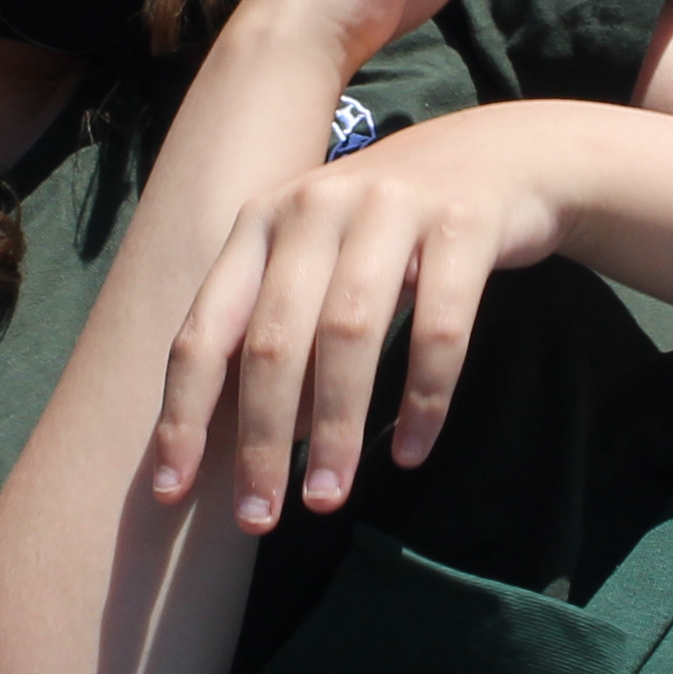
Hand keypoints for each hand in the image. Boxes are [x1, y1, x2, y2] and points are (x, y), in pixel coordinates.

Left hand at [151, 102, 587, 529]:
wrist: (500, 155)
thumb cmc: (389, 229)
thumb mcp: (316, 259)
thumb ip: (277, 330)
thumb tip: (255, 445)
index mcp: (260, 223)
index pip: (204, 330)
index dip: (183, 415)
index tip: (172, 493)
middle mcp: (313, 207)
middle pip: (271, 342)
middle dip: (261, 441)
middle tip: (260, 519)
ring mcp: (389, 208)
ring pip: (349, 337)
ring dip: (336, 429)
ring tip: (327, 500)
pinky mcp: (461, 223)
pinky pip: (440, 328)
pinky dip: (424, 399)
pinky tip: (413, 453)